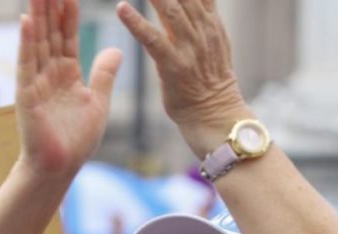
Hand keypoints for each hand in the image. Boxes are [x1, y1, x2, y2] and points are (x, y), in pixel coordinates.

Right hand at [16, 0, 121, 177]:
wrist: (60, 167)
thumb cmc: (76, 140)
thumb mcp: (98, 102)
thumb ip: (104, 75)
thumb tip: (116, 48)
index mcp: (67, 72)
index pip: (68, 34)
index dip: (69, 11)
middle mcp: (49, 72)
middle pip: (50, 30)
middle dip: (50, 4)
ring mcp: (36, 81)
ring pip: (37, 40)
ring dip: (38, 13)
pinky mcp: (26, 94)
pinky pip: (26, 63)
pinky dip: (26, 42)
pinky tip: (26, 19)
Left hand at [117, 0, 248, 155]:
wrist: (215, 117)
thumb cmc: (208, 83)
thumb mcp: (211, 44)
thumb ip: (201, 18)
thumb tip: (192, 1)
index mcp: (211, 22)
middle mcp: (202, 30)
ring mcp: (189, 48)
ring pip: (170, 9)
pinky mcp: (174, 66)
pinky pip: (153, 40)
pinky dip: (137, 23)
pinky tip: (122, 9)